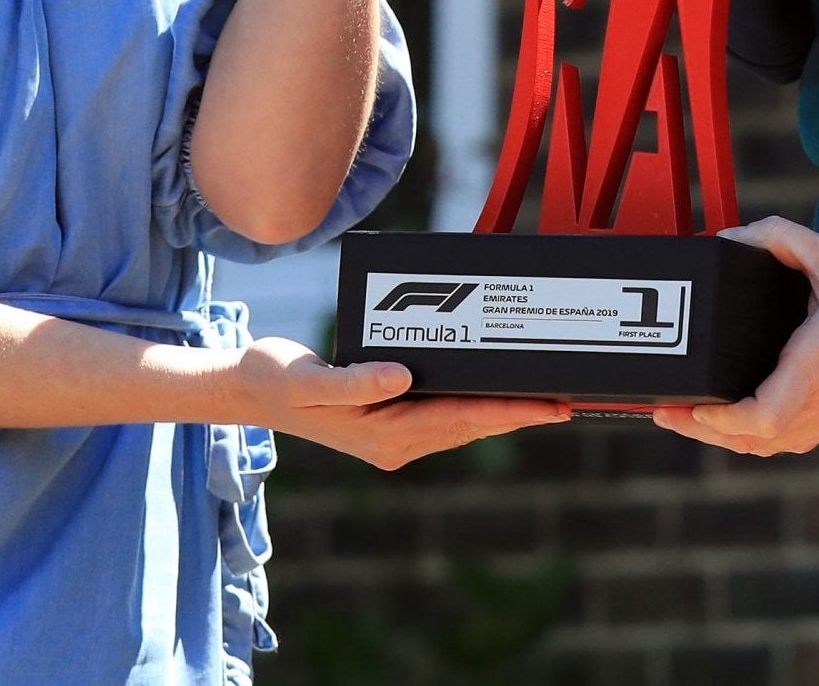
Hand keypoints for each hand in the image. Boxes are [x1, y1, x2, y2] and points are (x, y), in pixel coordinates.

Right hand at [233, 338, 569, 469]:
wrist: (250, 388)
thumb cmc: (278, 379)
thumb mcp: (311, 379)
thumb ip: (356, 382)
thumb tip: (403, 378)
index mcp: (384, 435)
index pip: (461, 421)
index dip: (509, 412)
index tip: (550, 407)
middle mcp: (396, 440)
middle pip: (471, 424)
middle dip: (519, 413)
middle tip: (567, 402)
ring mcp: (394, 433)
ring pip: (461, 421)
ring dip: (501, 409)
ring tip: (544, 396)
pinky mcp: (390, 418)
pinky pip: (443, 412)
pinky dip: (473, 402)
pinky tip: (493, 388)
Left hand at [651, 218, 818, 456]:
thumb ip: (780, 238)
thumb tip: (732, 237)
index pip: (764, 417)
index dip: (720, 421)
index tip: (691, 405)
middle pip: (755, 442)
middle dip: (704, 432)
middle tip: (667, 413)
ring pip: (773, 447)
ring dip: (728, 438)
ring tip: (692, 416)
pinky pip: (792, 439)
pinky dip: (757, 435)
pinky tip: (736, 416)